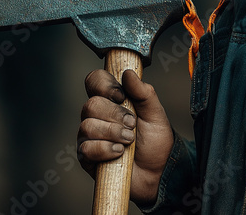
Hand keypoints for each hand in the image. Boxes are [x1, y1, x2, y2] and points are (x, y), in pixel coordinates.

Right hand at [78, 69, 174, 205]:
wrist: (159, 171)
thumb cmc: (156, 141)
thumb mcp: (155, 113)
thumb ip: (144, 92)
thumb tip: (129, 74)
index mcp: (112, 100)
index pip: (94, 81)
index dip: (104, 85)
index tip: (121, 96)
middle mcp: (97, 116)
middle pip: (91, 104)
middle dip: (115, 115)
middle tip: (132, 125)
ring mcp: (90, 136)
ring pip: (87, 126)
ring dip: (112, 133)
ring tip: (129, 141)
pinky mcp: (87, 157)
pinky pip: (86, 148)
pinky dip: (105, 149)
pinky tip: (119, 152)